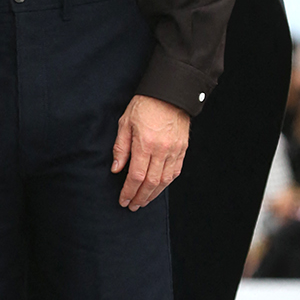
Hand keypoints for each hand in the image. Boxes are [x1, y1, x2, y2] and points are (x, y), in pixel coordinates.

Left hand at [112, 95, 189, 210]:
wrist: (170, 93)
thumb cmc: (145, 105)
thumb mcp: (125, 122)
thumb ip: (121, 147)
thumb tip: (116, 169)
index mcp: (145, 143)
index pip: (136, 176)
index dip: (129, 191)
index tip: (123, 200)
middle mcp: (162, 150)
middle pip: (151, 182)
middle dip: (141, 197)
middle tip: (133, 206)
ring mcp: (174, 150)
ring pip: (165, 180)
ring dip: (154, 194)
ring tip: (144, 201)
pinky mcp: (182, 148)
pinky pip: (175, 171)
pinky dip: (166, 183)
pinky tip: (159, 188)